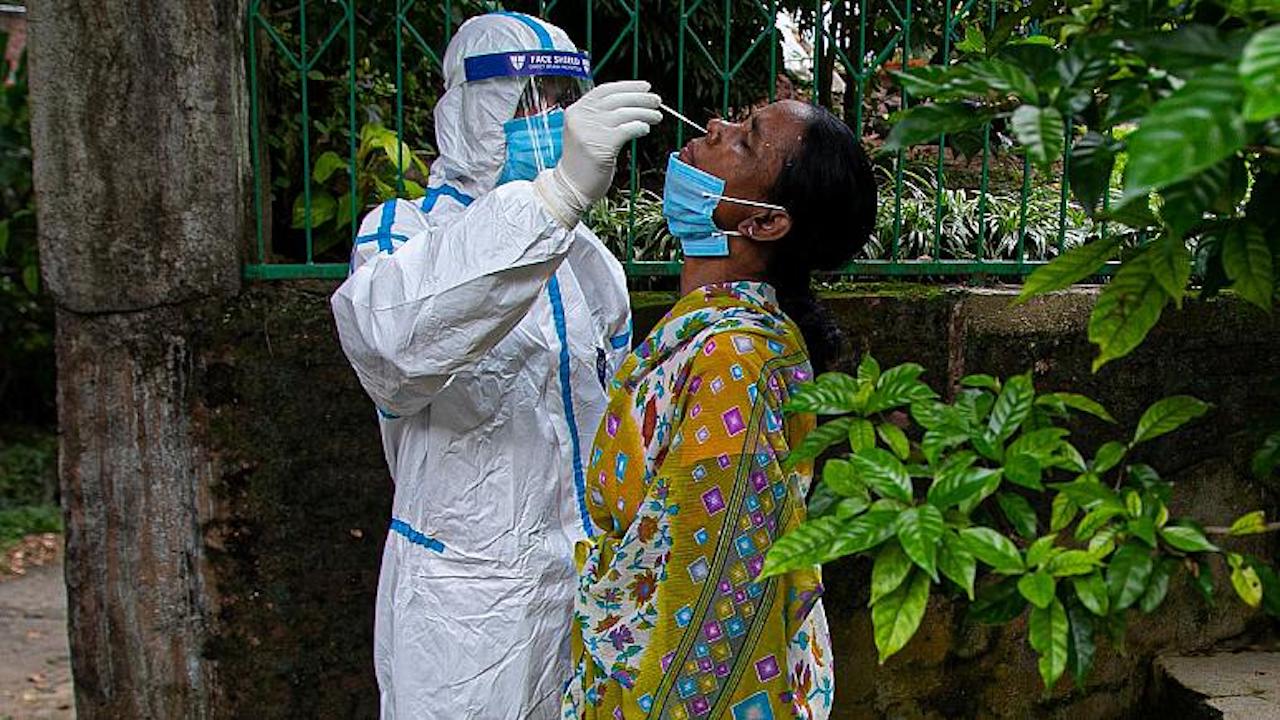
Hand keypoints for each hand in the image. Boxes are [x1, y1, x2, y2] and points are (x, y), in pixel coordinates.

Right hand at [534, 80, 661, 226]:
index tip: (645, 86)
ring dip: (645, 113)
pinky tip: (645, 129)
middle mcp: (581, 118)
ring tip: (657, 116)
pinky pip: (627, 130)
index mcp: (575, 111)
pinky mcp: (601, 146)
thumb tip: (630, 103)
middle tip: (656, 100)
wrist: (570, 187)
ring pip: (624, 114)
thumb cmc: (582, 162)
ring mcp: (590, 132)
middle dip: (640, 98)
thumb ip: (599, 117)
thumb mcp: (585, 132)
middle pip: (616, 100)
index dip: (627, 86)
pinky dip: (639, 127)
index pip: (604, 90)